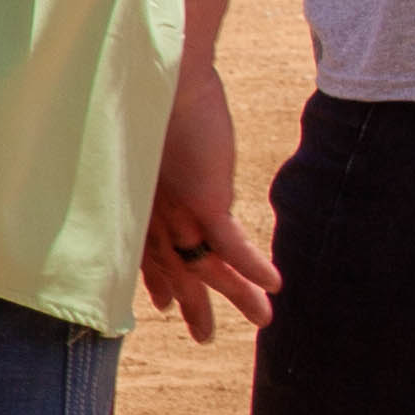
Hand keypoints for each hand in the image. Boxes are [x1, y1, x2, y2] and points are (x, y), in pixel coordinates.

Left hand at [141, 62, 273, 341]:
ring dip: (239, 294)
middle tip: (204, 337)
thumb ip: (167, 157)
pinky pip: (233, 245)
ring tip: (266, 320)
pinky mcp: (205, 201)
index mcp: (141, 199)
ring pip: (210, 265)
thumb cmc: (152, 96)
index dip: (158, 281)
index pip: (149, 252)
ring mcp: (181, 210)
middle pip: (178, 268)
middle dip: (194, 303)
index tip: (163, 304)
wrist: (163, 77)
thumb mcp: (156, 135)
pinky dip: (252, 267)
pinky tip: (274, 286)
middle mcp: (158, 212)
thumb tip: (176, 153)